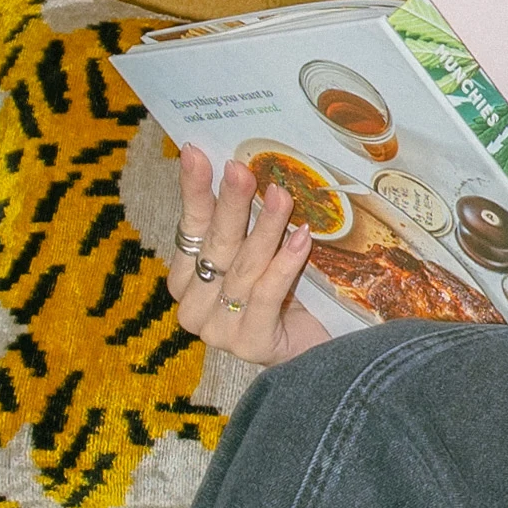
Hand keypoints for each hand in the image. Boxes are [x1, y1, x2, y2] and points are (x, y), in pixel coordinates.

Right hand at [165, 145, 332, 368]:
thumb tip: (242, 167)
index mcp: (185, 280)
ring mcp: (218, 331)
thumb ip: (244, 222)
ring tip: (283, 195)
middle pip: (216, 245)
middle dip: (230, 204)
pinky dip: (284, 264)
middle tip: (242, 170)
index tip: (196, 153)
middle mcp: (193, 307)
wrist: (322, 354)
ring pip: (243, 268)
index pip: (191, 227)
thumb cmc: (287, 298)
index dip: (194, 191)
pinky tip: (301, 237)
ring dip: (266, 227)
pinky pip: (265, 295)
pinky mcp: (249, 345)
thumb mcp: (261, 252)